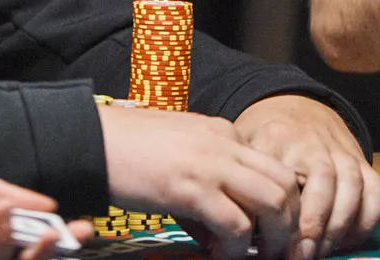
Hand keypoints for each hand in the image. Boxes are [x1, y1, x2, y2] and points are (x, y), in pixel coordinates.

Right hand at [99, 103, 299, 259]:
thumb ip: (205, 181)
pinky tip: (220, 257)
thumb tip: (220, 229)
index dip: (278, 207)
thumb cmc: (126, 149)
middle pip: (286, 184)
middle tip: (277, 252)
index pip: (272, 168)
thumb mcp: (177, 152)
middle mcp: (224, 144)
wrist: (89, 139)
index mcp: (222, 132)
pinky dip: (236, 249)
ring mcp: (210, 164)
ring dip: (273, 239)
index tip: (267, 235)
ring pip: (274, 202)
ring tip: (257, 258)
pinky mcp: (191, 189)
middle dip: (291, 224)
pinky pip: (236, 225)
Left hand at [233, 96, 379, 258]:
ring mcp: (341, 149)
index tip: (274, 243)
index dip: (282, 214)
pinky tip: (349, 239)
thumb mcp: (243, 150)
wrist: (294, 107)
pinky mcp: (361, 159)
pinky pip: (375, 190)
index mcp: (276, 137)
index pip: (283, 176)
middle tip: (302, 255)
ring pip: (352, 185)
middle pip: (323, 180)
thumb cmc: (263, 139)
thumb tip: (239, 225)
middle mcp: (312, 141)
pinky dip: (367, 219)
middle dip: (315, 223)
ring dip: (340, 224)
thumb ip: (244, 180)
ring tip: (322, 251)